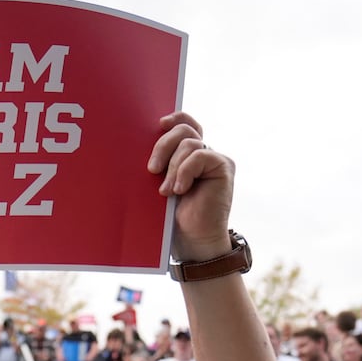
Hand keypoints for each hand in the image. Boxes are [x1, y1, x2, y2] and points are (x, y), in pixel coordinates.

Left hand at [149, 112, 233, 262]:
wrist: (193, 243)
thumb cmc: (173, 220)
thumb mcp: (160, 186)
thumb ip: (159, 165)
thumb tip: (138, 144)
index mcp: (188, 155)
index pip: (185, 123)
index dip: (174, 117)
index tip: (158, 124)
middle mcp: (203, 153)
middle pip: (184, 129)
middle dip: (163, 145)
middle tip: (151, 170)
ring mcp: (214, 159)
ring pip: (189, 142)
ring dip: (172, 167)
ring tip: (166, 192)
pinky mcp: (223, 167)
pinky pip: (200, 155)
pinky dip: (185, 170)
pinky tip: (180, 190)